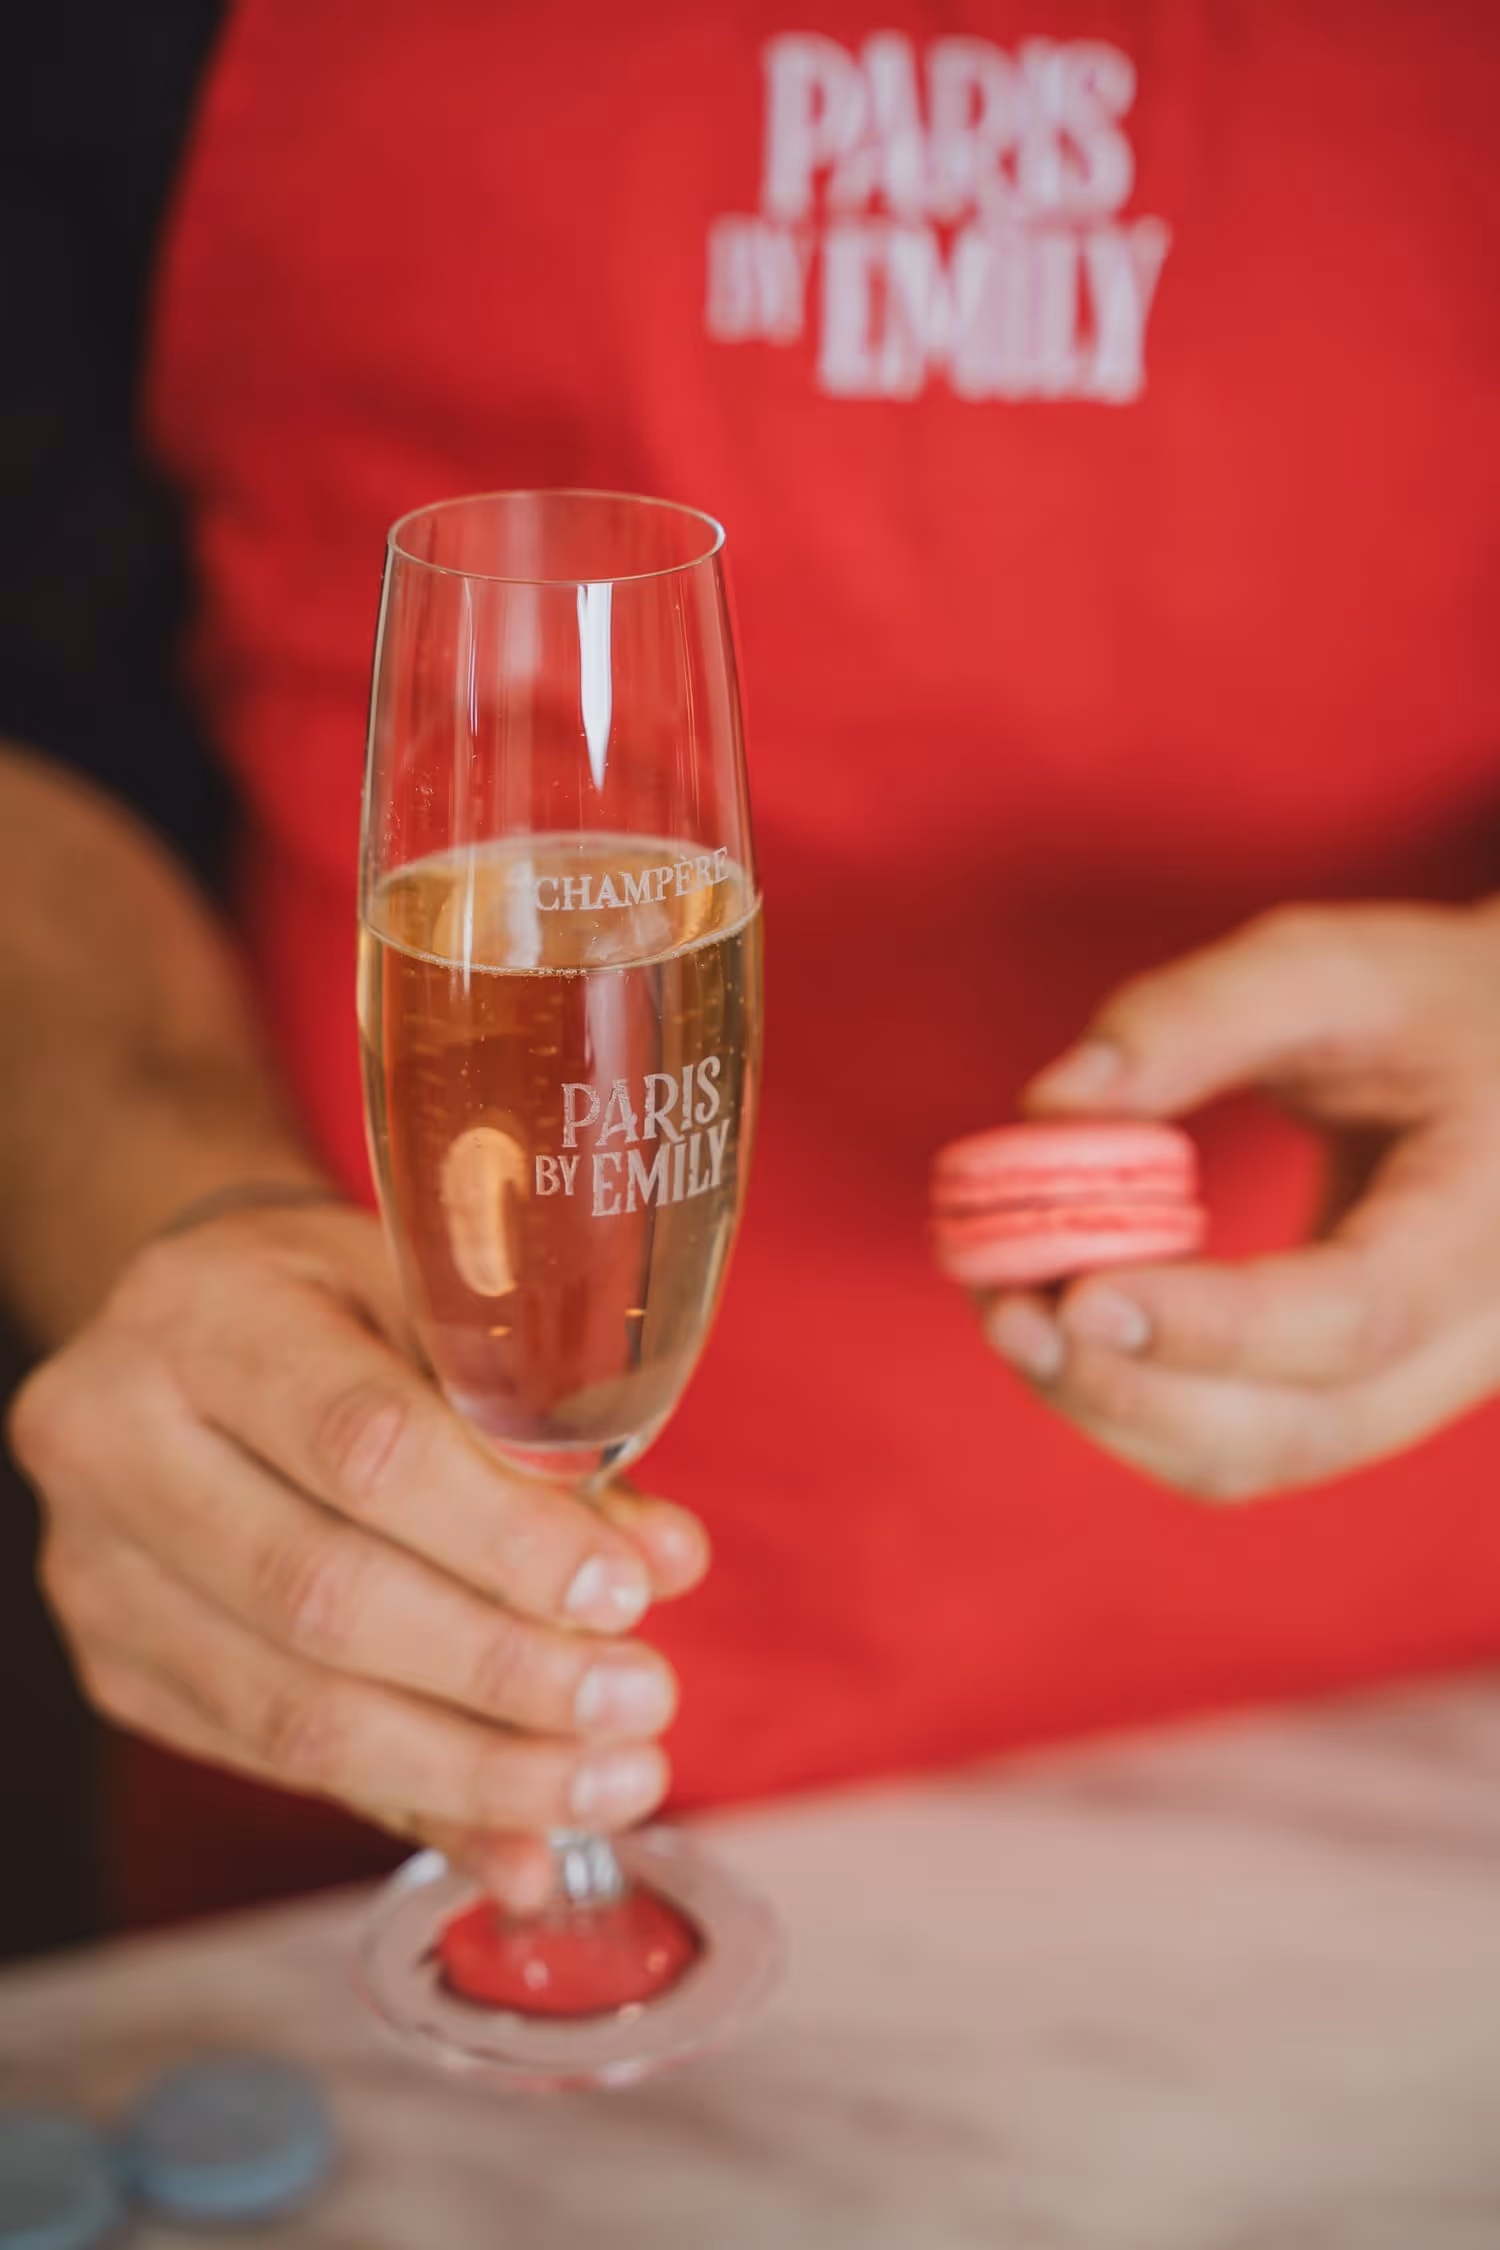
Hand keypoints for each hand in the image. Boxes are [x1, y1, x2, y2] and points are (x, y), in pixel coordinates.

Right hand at [8, 1198, 707, 1905]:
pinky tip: (522, 1839)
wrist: (191, 1329)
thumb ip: (541, 1426)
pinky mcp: (118, 1669)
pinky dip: (415, 1806)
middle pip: (322, 1595)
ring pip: (293, 1712)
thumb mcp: (435, 1308)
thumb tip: (663, 1561)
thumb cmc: (335, 1304)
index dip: (503, 1536)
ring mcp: (99, 1569)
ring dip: (474, 1768)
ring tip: (609, 1783)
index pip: (361, 1444)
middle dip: (503, 1671)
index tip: (625, 1594)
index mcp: (201, 1314)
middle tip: (638, 1704)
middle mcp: (113, 1440)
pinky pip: (279, 1765)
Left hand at [983, 901, 1499, 1500]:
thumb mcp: (1331, 965)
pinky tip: (1054, 1320)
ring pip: (1254, 1459)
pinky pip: (1238, 1443)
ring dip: (1109, 1402)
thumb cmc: (1429, 1000)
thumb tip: (1046, 1104)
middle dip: (1128, 1388)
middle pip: (1297, 1430)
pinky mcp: (1359, 1398)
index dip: (1212, 1324)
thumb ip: (1194, 1016)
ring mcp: (1423, 1388)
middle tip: (1005, 1311)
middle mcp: (1480, 1336)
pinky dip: (1131, 1398)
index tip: (1077, 1293)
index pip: (1360, 1315)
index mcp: (1494, 1222)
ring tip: (1005, 1307)